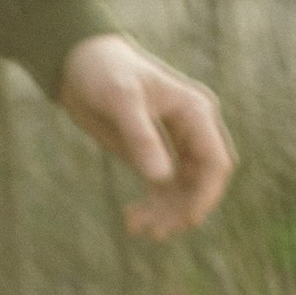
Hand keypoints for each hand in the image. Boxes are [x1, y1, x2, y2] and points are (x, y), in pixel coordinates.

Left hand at [57, 33, 234, 238]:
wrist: (80, 62)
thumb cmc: (104, 71)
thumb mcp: (120, 100)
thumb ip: (142, 136)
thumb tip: (162, 178)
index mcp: (195, 111)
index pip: (215, 161)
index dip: (206, 194)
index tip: (186, 220)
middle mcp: (193, 128)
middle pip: (204, 180)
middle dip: (184, 208)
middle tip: (154, 232)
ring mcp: (176, 141)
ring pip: (185, 188)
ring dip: (167, 211)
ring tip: (135, 227)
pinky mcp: (156, 151)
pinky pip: (166, 186)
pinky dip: (155, 204)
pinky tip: (132, 218)